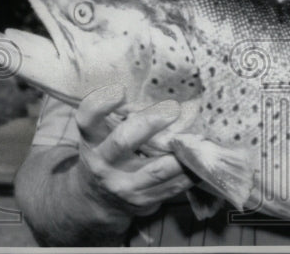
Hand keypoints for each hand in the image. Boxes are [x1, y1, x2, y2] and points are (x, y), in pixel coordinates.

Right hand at [73, 85, 194, 216]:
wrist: (96, 200)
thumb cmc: (106, 153)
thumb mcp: (101, 135)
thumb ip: (120, 117)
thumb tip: (163, 88)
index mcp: (92, 140)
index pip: (88, 119)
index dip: (100, 104)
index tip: (120, 90)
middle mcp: (103, 164)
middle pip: (123, 142)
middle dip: (149, 124)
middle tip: (173, 108)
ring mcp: (123, 185)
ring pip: (156, 170)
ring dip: (181, 153)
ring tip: (199, 137)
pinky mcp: (143, 201)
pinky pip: (172, 186)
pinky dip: (189, 172)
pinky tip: (201, 158)